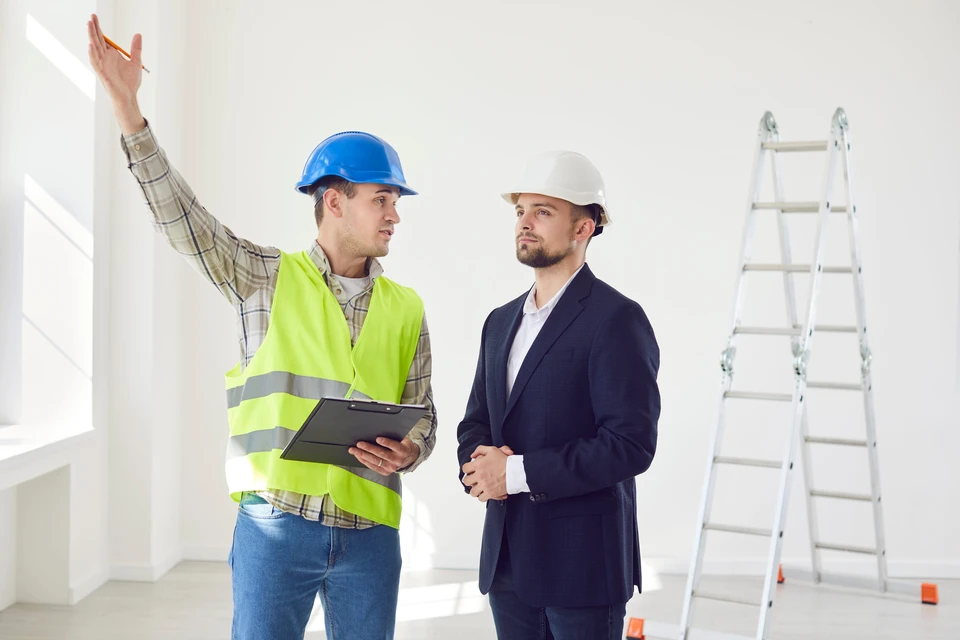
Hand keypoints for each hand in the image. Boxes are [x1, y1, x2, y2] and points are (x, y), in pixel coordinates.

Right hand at [86, 13, 145, 133]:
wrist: (129, 96)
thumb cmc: (130, 82)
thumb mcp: (136, 62)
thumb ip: (136, 48)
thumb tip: (138, 34)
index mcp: (111, 54)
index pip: (103, 38)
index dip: (99, 28)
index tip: (95, 17)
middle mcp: (105, 58)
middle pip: (98, 40)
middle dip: (94, 28)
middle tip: (91, 16)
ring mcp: (102, 64)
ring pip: (95, 48)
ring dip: (92, 37)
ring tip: (89, 25)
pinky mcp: (102, 73)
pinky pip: (96, 62)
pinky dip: (93, 53)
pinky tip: (91, 45)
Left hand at [349, 437, 418, 476]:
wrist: (409, 458)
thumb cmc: (403, 446)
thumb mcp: (403, 440)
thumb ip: (394, 437)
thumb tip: (380, 430)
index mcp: (403, 451)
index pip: (394, 446)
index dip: (386, 442)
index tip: (378, 438)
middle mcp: (397, 460)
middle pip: (381, 454)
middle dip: (369, 448)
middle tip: (359, 444)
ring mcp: (391, 467)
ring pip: (375, 461)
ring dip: (363, 455)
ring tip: (354, 450)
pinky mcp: (385, 472)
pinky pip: (373, 466)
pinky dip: (364, 461)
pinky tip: (358, 456)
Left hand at [462, 445, 511, 501]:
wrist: (515, 472)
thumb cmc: (505, 461)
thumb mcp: (492, 450)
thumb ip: (480, 450)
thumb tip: (473, 456)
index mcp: (479, 465)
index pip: (465, 469)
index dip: (467, 469)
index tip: (471, 471)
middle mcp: (480, 476)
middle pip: (466, 481)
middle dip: (470, 480)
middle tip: (474, 479)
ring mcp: (484, 485)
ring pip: (472, 492)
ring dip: (475, 490)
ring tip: (480, 487)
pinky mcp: (490, 493)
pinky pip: (481, 498)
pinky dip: (483, 496)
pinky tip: (486, 492)